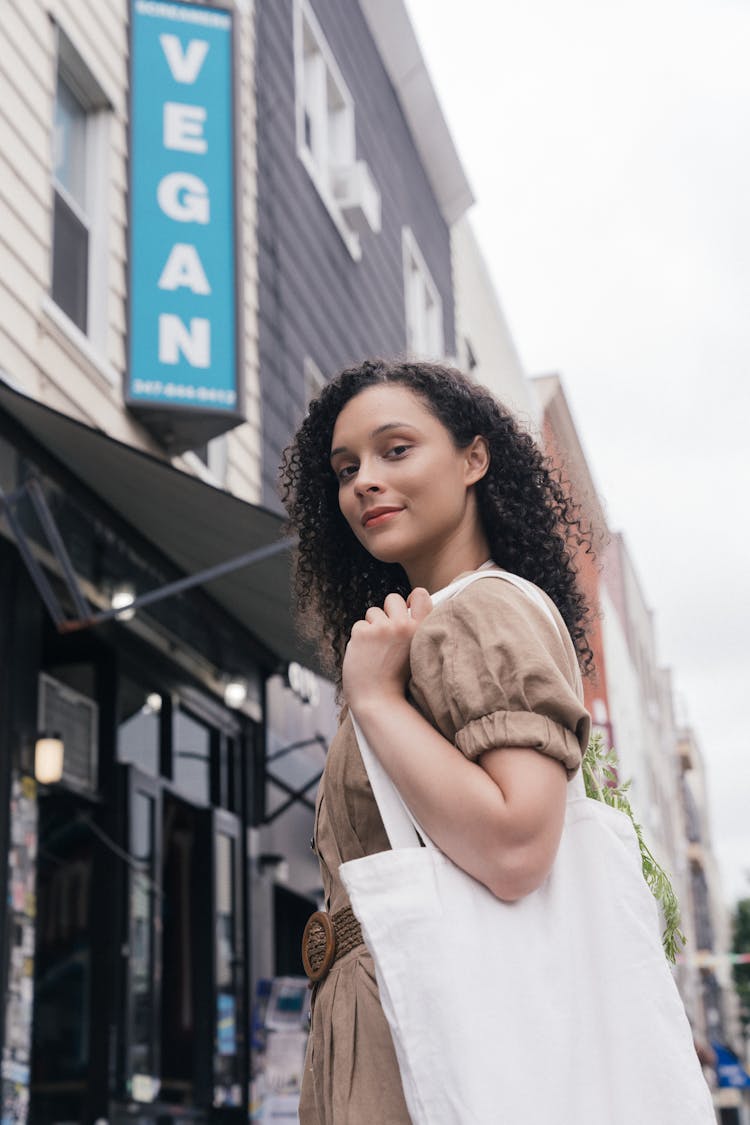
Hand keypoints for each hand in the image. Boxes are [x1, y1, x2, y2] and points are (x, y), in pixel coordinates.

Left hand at [342, 588, 432, 710]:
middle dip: (387, 612)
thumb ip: (412, 632)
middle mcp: (404, 625)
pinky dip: (359, 639)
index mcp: (421, 630)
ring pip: (373, 612)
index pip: (420, 595)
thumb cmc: (397, 682)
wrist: (379, 702)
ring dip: (371, 627)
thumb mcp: (415, 654)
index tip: (407, 607)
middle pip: (393, 599)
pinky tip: (365, 655)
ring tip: (376, 650)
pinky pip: (359, 626)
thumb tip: (406, 611)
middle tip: (386, 634)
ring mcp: (383, 628)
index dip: (411, 598)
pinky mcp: (363, 633)